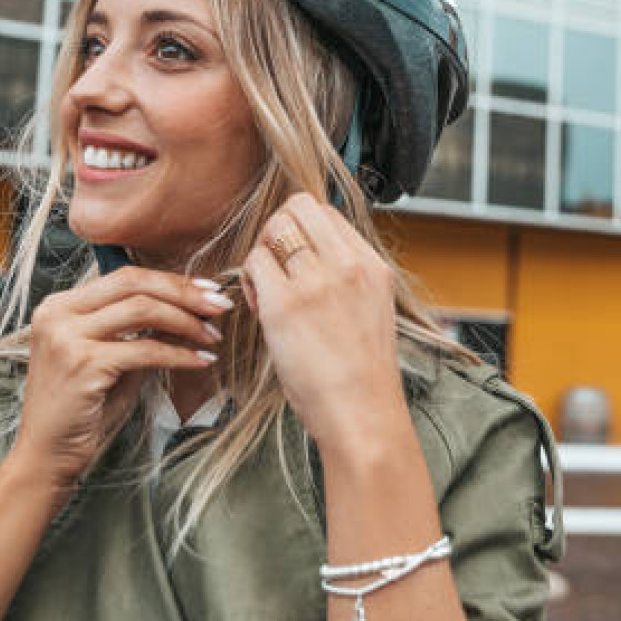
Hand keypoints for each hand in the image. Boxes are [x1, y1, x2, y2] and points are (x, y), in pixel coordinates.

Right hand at [9, 267, 231, 494]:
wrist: (47, 457)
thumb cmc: (82, 411)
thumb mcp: (113, 361)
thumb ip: (142, 332)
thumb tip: (190, 308)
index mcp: (60, 306)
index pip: (125, 276)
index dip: (171, 280)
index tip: (207, 290)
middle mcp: (58, 314)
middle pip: (134, 283)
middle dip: (184, 292)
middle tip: (219, 305)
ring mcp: (67, 337)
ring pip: (142, 310)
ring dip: (186, 322)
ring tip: (212, 337)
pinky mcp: (83, 364)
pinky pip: (146, 350)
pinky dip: (180, 354)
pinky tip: (201, 361)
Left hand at [241, 193, 408, 459]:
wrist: (362, 415)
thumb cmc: (360, 374)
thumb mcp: (369, 309)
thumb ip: (345, 276)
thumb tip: (307, 253)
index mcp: (371, 265)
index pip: (326, 212)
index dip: (301, 230)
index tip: (296, 260)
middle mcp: (349, 265)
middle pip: (299, 206)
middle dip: (277, 229)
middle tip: (274, 265)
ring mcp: (318, 281)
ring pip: (274, 227)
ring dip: (261, 252)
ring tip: (266, 288)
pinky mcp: (286, 304)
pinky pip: (254, 261)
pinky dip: (249, 279)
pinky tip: (259, 307)